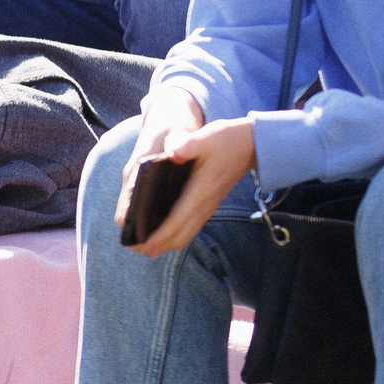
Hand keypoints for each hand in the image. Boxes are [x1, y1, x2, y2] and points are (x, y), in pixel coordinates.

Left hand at [121, 99, 250, 258]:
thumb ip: (187, 144)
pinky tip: (160, 233)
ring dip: (164, 243)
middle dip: (156, 244)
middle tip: (131, 246)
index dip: (157, 236)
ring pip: (185, 235)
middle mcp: (203, 205)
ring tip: (141, 244)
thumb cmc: (225, 140)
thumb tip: (172, 152)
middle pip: (179, 236)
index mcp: (198, 192)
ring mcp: (207, 207)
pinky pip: (190, 228)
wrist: (252, 145)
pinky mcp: (208, 205)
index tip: (139, 244)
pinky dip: (174, 235)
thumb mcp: (205, 138)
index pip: (176, 221)